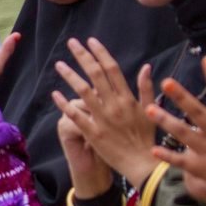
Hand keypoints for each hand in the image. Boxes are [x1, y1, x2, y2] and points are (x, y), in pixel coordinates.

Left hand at [52, 38, 158, 189]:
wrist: (142, 164)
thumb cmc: (146, 138)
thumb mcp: (150, 111)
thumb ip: (146, 88)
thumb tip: (146, 67)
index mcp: (128, 98)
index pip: (112, 69)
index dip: (100, 53)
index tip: (90, 41)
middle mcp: (114, 105)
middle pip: (95, 74)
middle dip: (82, 56)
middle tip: (71, 43)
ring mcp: (102, 118)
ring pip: (82, 91)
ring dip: (69, 75)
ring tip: (59, 64)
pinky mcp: (92, 132)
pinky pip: (75, 115)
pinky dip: (64, 103)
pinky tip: (55, 94)